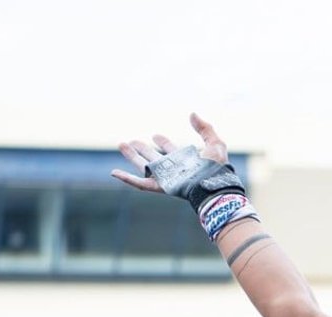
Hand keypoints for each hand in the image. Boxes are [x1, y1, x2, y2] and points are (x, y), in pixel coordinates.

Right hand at [112, 113, 228, 192]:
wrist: (214, 185)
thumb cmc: (217, 169)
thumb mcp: (215, 144)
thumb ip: (205, 128)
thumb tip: (192, 114)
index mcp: (185, 161)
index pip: (171, 151)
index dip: (163, 142)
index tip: (155, 135)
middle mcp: (174, 169)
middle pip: (154, 159)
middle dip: (143, 150)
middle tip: (132, 141)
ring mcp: (166, 178)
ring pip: (144, 167)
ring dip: (132, 157)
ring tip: (122, 145)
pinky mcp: (160, 187)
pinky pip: (140, 184)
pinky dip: (127, 179)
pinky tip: (114, 173)